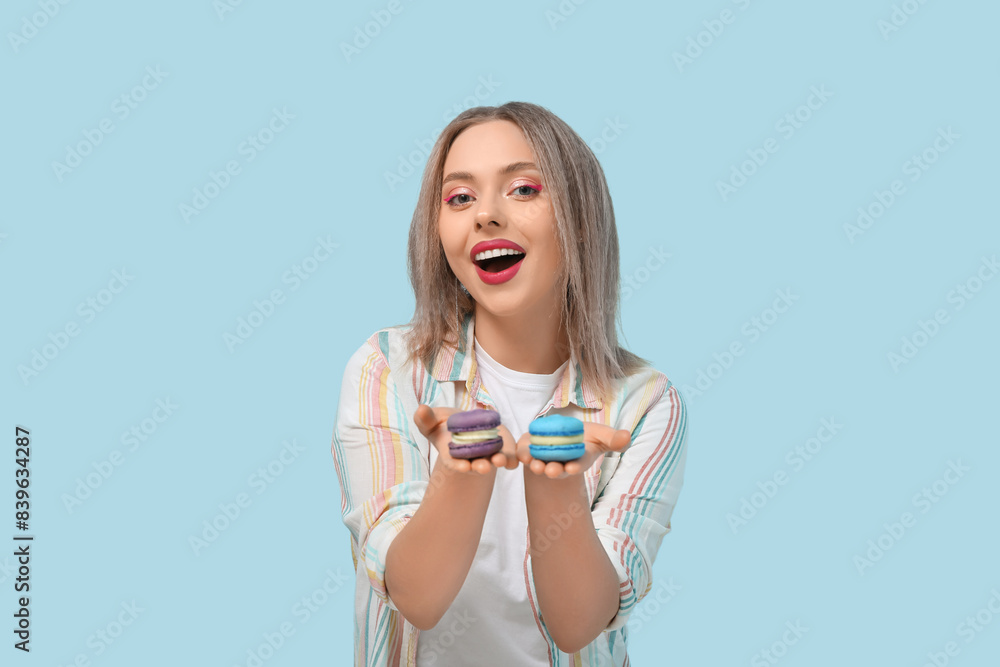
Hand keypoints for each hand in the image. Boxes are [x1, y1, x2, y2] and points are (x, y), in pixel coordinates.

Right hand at [414, 405, 519, 474]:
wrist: (465, 425)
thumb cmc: (445, 425)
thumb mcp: (433, 421)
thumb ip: (425, 419)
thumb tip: (421, 409)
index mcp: (453, 454)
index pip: (454, 462)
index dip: (458, 465)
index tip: (463, 467)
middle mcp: (471, 458)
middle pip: (476, 465)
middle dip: (480, 466)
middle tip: (484, 467)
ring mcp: (487, 455)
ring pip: (494, 461)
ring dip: (497, 462)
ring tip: (500, 460)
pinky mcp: (502, 449)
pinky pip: (509, 457)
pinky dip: (512, 458)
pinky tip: (516, 458)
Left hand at [516, 422, 630, 478]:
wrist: (562, 435)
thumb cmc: (585, 437)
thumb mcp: (601, 436)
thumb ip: (613, 439)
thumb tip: (627, 437)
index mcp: (577, 461)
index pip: (577, 466)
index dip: (575, 467)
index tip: (572, 467)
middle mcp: (560, 464)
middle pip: (556, 470)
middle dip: (554, 471)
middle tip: (550, 470)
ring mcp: (543, 459)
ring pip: (539, 465)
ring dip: (537, 466)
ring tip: (535, 465)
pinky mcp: (529, 451)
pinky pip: (523, 454)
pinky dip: (522, 454)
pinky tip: (522, 453)